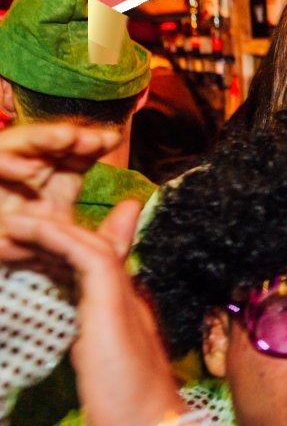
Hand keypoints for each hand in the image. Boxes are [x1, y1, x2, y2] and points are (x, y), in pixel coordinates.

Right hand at [0, 123, 120, 261]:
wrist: (4, 287)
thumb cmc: (37, 269)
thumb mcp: (79, 254)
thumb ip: (111, 236)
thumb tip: (133, 205)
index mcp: (48, 192)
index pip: (71, 159)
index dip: (91, 145)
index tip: (113, 140)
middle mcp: (23, 184)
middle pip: (47, 148)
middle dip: (71, 138)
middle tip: (94, 138)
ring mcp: (2, 187)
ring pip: (16, 149)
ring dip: (43, 140)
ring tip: (69, 138)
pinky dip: (6, 164)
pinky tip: (30, 170)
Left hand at [0, 200, 184, 425]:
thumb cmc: (125, 410)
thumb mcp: (97, 370)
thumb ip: (87, 344)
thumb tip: (83, 340)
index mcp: (125, 311)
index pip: (99, 262)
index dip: (69, 243)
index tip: (36, 233)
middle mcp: (128, 296)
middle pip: (91, 245)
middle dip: (51, 230)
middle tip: (14, 225)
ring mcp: (123, 296)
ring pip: (87, 242)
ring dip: (45, 228)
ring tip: (9, 226)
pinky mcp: (112, 302)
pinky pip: (87, 253)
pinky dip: (56, 235)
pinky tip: (27, 231)